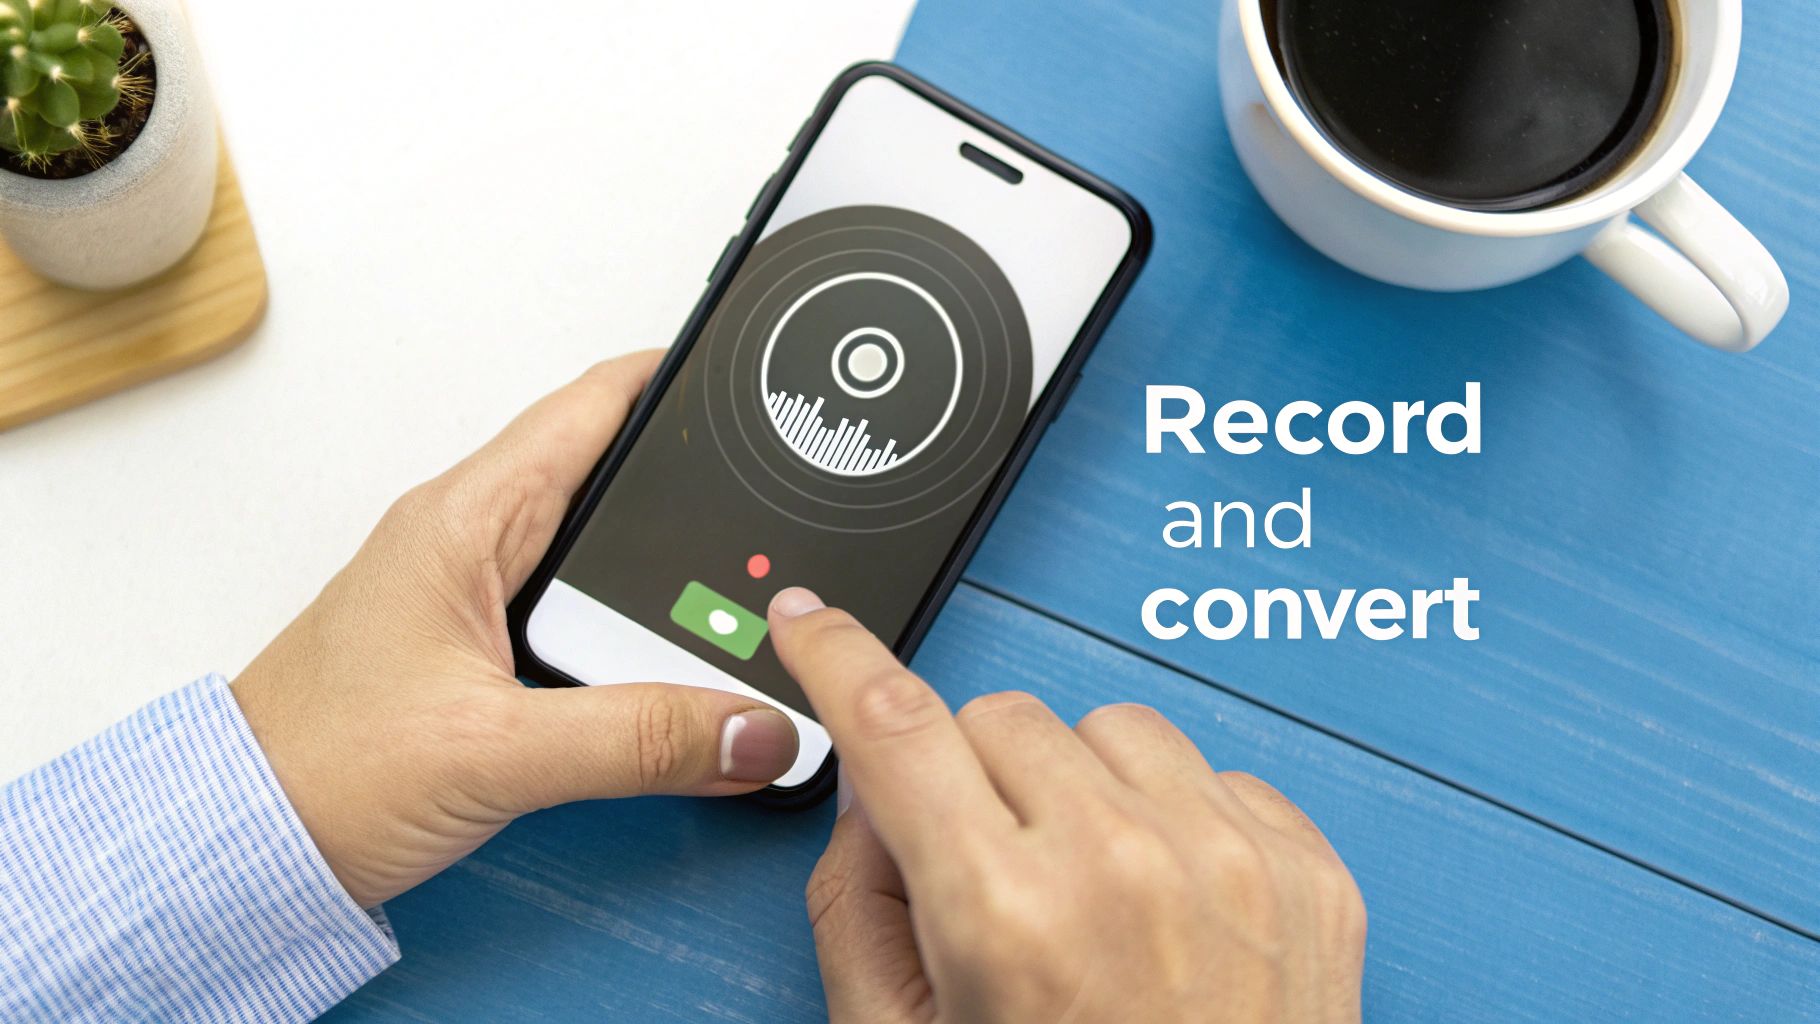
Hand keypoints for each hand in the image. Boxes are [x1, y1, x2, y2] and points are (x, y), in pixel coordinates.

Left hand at [231, 352, 798, 907]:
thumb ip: (639, 739)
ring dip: (660, 576)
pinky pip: (574, 612)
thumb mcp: (500, 752)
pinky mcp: (474, 647)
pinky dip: (629, 630)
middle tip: (768, 516)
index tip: (744, 374)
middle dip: (689, 493)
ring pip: (596, 553)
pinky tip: (664, 669)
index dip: (673, 380)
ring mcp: (469, 592)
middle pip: (609, 481)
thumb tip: (750, 727)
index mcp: (463, 522)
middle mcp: (467, 541)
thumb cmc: (319, 770)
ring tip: (734, 601)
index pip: (590, 409)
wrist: (243, 843)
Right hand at [768, 588, 1365, 1022]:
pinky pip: (1209, 772)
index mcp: (1006, 915)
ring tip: (1090, 893)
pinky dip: (1171, 820)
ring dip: (1077, 788)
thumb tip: (873, 797)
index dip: (837, 658)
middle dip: (971, 779)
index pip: (893, 726)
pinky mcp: (1307, 869)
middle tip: (990, 875)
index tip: (811, 623)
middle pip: (998, 717)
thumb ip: (859, 908)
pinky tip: (1167, 909)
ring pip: (1108, 728)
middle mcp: (1123, 864)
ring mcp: (1230, 859)